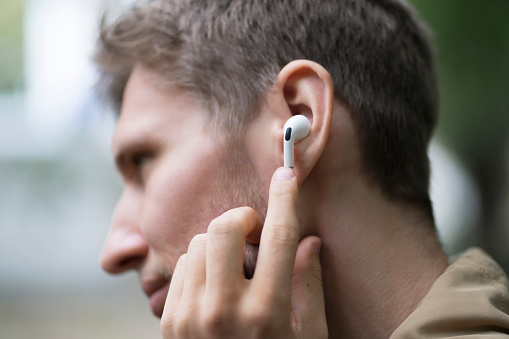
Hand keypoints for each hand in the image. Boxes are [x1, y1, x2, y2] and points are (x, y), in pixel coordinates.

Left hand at [161, 167, 327, 338]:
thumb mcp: (309, 338)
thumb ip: (310, 286)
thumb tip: (309, 241)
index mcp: (268, 313)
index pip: (280, 236)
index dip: (285, 198)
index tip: (286, 172)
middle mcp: (224, 311)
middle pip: (224, 228)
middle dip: (242, 220)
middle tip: (256, 233)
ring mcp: (190, 317)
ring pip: (199, 244)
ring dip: (220, 246)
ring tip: (236, 271)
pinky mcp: (169, 323)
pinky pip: (181, 268)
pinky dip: (200, 266)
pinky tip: (215, 289)